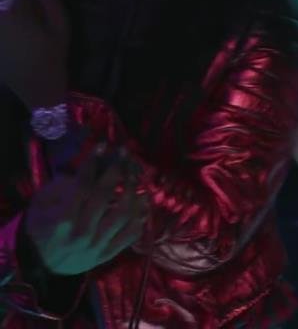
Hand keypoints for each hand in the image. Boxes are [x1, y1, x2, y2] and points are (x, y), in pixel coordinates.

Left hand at [0, 0, 69, 108]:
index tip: (44, 15)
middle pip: (8, 5)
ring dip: (12, 24)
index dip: (35, 1)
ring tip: (26, 40)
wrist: (38, 89)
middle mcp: (0, 22)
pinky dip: (8, 38)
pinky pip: (2, 34)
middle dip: (21, 12)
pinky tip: (18, 50)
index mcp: (17, 15)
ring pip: (2, 19)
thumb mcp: (61, 28)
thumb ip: (50, 1)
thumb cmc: (53, 57)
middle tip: (35, 30)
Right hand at [23, 146, 148, 274]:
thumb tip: (90, 166)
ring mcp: (97, 246)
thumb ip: (62, 185)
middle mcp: (81, 233)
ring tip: (136, 176)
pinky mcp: (108, 254)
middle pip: (105, 197)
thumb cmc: (41, 227)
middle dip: (117, 170)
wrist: (41, 264)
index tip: (102, 146)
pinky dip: (140, 215)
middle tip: (124, 154)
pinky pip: (131, 234)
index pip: (82, 187)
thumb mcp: (41, 203)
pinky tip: (143, 200)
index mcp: (61, 221)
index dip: (93, 164)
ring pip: (124, 215)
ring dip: (134, 191)